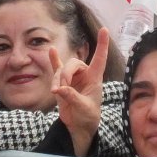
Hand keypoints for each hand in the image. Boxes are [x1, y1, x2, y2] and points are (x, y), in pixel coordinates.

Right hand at [49, 28, 109, 156]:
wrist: (80, 126)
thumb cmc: (88, 117)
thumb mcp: (84, 108)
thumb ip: (72, 97)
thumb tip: (60, 89)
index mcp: (95, 78)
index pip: (99, 58)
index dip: (102, 44)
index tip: (104, 30)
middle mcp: (84, 75)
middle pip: (73, 63)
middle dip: (65, 74)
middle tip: (61, 89)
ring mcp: (72, 78)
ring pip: (62, 69)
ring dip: (57, 79)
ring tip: (55, 92)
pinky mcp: (62, 83)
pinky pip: (57, 68)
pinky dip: (54, 60)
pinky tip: (52, 50)